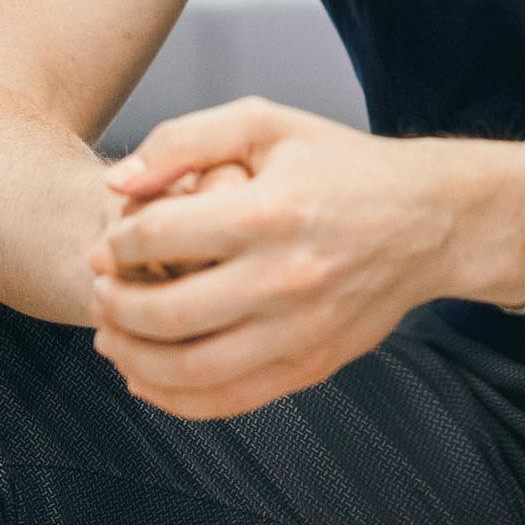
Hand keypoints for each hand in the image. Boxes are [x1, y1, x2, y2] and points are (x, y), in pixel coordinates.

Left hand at [82, 97, 524, 421]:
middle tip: (97, 293)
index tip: (105, 247)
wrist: (427, 219)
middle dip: (112, 306)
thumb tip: (116, 184)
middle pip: (165, 314)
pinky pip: (229, 401)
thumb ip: (181, 140)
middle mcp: (284, 278)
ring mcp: (300, 330)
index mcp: (268, 212)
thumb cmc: (339, 165)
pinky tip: (146, 377)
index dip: (114, 246)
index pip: (157, 238)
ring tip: (111, 336)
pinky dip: (175, 399)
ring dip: (133, 359)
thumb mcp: (263, 123)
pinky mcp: (312, 365)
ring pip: (190, 371)